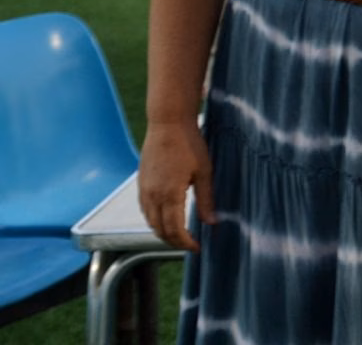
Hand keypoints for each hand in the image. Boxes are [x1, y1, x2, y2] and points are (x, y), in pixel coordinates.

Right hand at [138, 119, 215, 250]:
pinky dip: (155, 220)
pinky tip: (166, 218)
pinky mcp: (141, 183)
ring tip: (180, 235)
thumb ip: (206, 199)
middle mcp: (152, 196)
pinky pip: (145, 210)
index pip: (174, 230)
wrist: (167, 123)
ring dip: (163, 232)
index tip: (197, 248)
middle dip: (174, 242)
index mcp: (169, 195)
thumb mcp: (204, 172)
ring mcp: (144, 190)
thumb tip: (211, 223)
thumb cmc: (189, 144)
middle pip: (159, 230)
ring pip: (150, 221)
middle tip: (189, 245)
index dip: (185, 243)